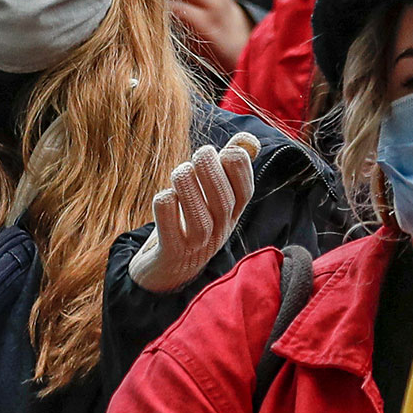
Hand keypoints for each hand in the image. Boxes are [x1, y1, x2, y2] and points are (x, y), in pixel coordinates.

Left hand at [128, 134, 258, 292]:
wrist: (167, 271)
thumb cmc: (192, 223)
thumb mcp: (213, 196)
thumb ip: (228, 167)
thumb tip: (248, 140)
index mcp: (230, 214)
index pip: (245, 193)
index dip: (241, 170)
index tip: (229, 151)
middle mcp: (217, 230)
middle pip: (223, 204)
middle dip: (213, 173)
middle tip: (201, 153)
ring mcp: (195, 245)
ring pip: (199, 220)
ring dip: (189, 189)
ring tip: (180, 171)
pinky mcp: (170, 254)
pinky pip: (169, 231)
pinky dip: (166, 209)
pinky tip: (164, 196)